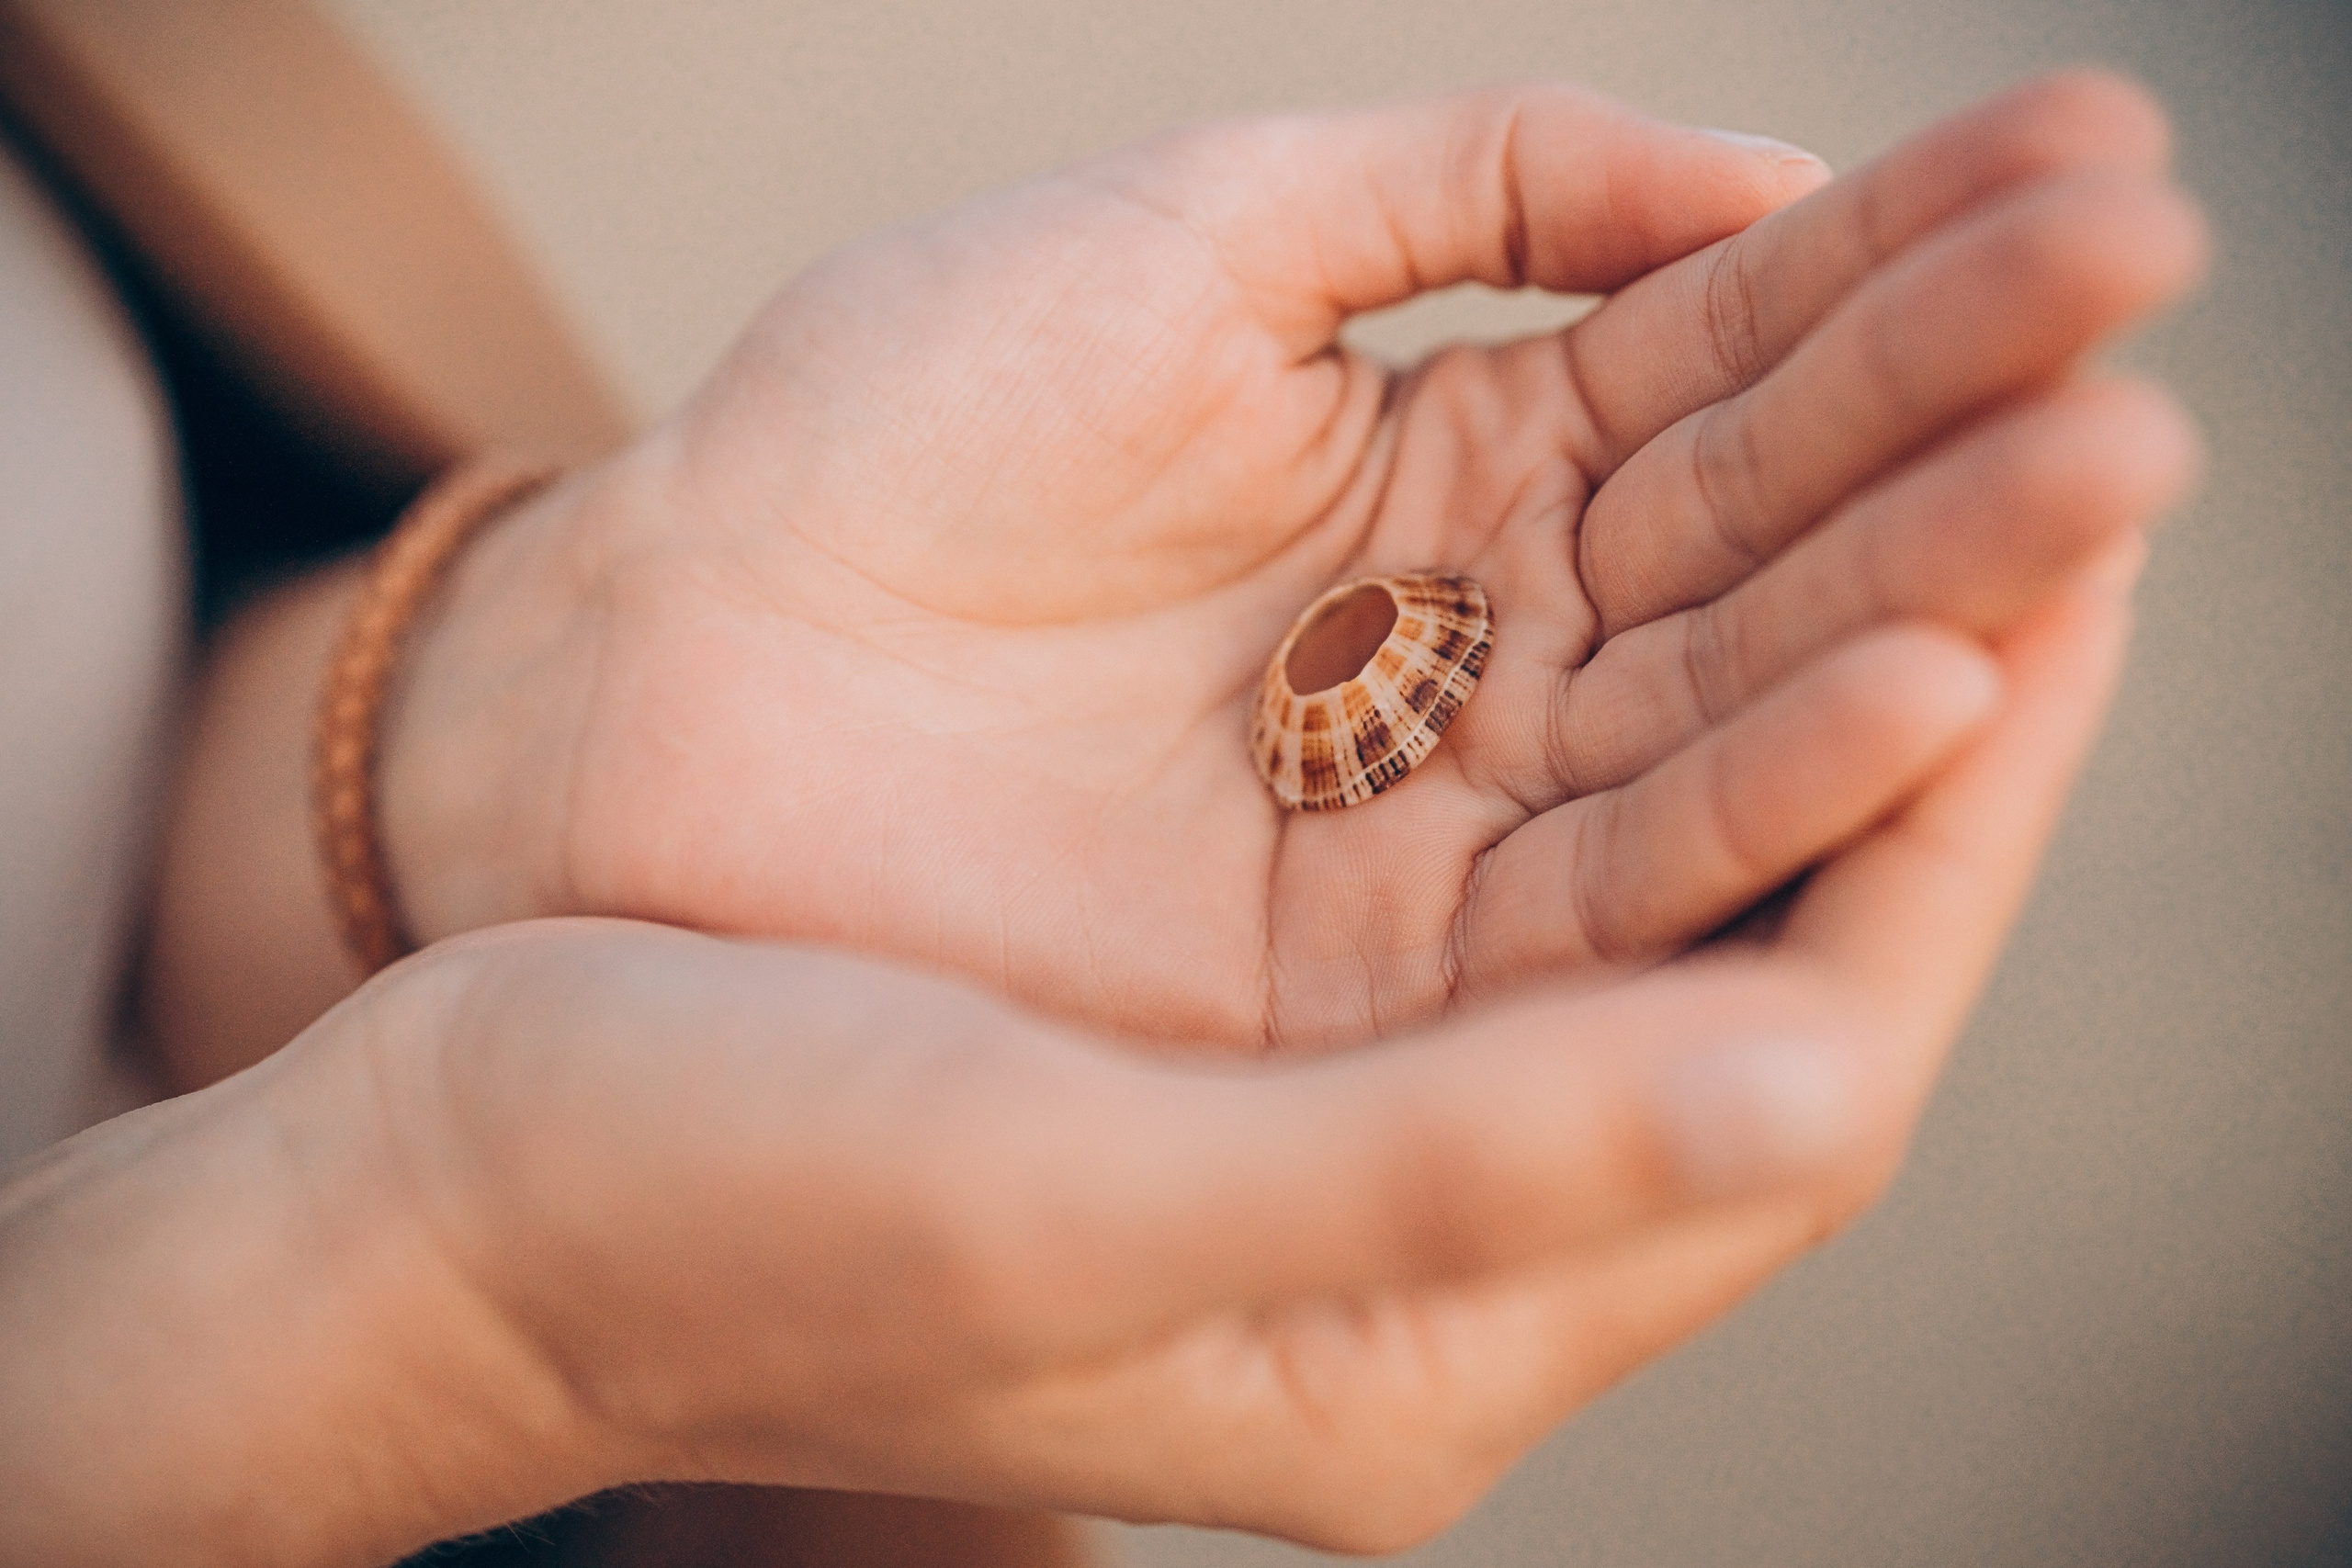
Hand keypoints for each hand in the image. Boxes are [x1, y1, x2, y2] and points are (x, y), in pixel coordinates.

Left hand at [382, 71, 2197, 1051]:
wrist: (655, 683)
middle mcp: (1481, 650)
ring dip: (1928, 591)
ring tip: (2105, 479)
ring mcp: (1448, 821)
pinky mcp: (1392, 983)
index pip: (1721, 362)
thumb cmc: (875, 438)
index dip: (1904, 268)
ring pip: (1729, 706)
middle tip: (2155, 306)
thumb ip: (1468, 184)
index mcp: (1443, 462)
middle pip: (1764, 536)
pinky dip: (1776, 783)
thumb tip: (1758, 164)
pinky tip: (1934, 676)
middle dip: (1963, 420)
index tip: (2095, 169)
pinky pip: (1617, 877)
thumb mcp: (1184, 235)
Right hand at [414, 562, 2157, 1557]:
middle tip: (2069, 446)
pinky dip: (1617, 622)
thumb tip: (1825, 1080)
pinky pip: (1512, 773)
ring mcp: (1344, 1079)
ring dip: (1795, 613)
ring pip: (1654, 822)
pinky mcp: (1259, 967)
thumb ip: (1447, 1172)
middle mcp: (1421, 1211)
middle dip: (1923, 677)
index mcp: (1418, 1339)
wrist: (468, 1169)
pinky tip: (1680, 479)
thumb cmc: (707, 1200)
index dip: (1947, 835)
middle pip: (1757, 927)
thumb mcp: (1068, 1199)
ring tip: (1935, 415)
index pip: (1795, 1083)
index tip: (2059, 598)